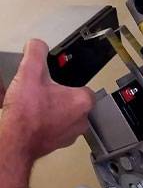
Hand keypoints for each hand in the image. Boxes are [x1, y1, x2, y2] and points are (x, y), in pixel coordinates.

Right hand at [1, 39, 94, 159]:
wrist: (13, 143)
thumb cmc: (26, 113)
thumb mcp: (30, 73)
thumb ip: (36, 53)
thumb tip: (37, 44)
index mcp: (82, 101)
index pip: (84, 87)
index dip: (70, 83)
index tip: (58, 83)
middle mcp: (81, 119)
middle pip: (75, 101)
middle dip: (61, 96)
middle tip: (46, 93)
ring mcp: (71, 134)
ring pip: (67, 115)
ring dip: (55, 110)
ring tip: (39, 105)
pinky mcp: (59, 144)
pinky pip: (58, 128)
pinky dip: (49, 122)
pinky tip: (36, 118)